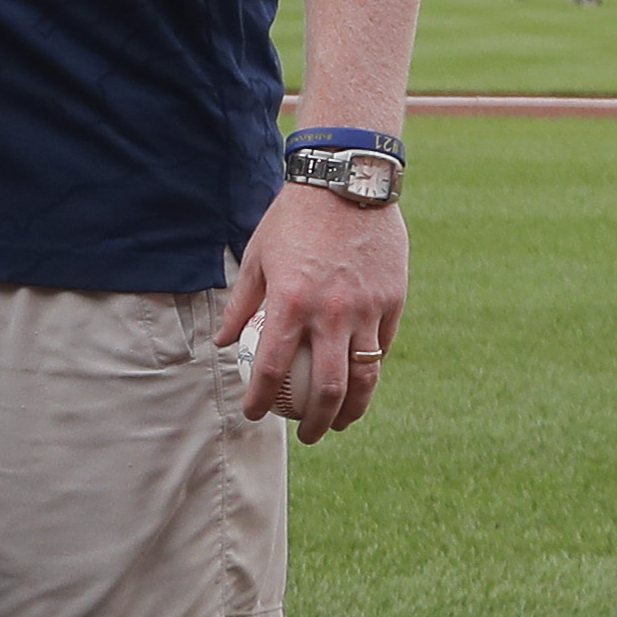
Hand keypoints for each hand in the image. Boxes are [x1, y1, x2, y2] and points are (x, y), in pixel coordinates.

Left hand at [222, 182, 404, 441]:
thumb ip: (241, 304)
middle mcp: (331, 312)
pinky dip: (370, 370)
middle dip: (315, 422)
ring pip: (363, 377)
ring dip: (351, 409)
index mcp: (290, 302)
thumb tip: (224, 343)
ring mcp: (367, 309)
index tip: (254, 412)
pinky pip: (381, 346)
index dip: (261, 399)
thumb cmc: (293, 218)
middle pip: (326, 388)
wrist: (347, 181)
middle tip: (307, 435)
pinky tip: (360, 382)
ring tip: (340, 423)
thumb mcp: (257, 257)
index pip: (272, 368)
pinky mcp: (393, 300)